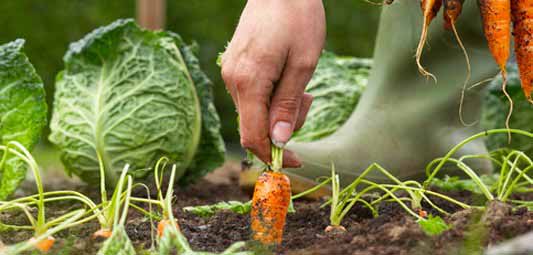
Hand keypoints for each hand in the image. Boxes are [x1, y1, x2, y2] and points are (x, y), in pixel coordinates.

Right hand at [221, 0, 325, 166]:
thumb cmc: (297, 19)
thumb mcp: (303, 65)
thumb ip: (288, 105)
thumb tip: (279, 142)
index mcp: (248, 82)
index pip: (253, 136)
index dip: (273, 155)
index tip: (296, 161)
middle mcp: (232, 81)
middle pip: (255, 125)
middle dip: (284, 124)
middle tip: (308, 99)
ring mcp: (231, 73)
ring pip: (254, 111)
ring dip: (280, 108)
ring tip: (300, 83)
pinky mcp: (234, 66)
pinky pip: (252, 96)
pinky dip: (271, 96)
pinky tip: (285, 75)